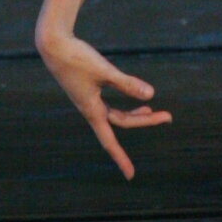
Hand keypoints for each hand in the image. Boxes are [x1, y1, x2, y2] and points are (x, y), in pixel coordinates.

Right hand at [36, 28, 171, 178]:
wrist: (52, 45)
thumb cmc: (76, 59)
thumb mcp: (104, 71)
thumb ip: (127, 83)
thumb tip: (152, 95)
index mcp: (92, 111)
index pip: (110, 142)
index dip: (121, 159)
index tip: (131, 176)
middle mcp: (91, 109)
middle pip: (121, 122)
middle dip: (145, 121)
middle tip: (168, 117)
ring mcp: (89, 100)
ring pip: (116, 113)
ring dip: (134, 113)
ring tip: (152, 110)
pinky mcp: (88, 89)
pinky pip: (110, 103)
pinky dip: (124, 101)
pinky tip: (132, 94)